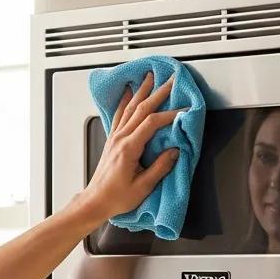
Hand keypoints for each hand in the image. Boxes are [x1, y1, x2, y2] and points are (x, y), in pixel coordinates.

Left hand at [82, 71, 181, 223]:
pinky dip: (125, 100)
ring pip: (130, 108)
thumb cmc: (117, 198)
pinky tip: (128, 92)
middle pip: (141, 109)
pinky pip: (119, 114)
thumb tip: (175, 151)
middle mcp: (120, 138)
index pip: (152, 124)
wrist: (96, 201)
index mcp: (129, 149)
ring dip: (142, 91)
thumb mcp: (143, 187)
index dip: (169, 115)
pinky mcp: (112, 140)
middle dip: (158, 93)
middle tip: (170, 81)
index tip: (183, 111)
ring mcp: (115, 137)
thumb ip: (160, 168)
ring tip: (151, 77)